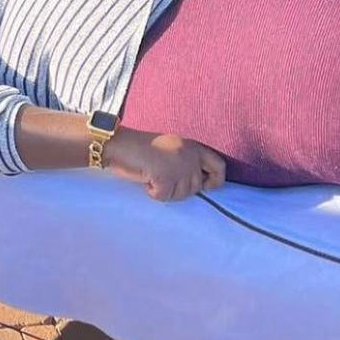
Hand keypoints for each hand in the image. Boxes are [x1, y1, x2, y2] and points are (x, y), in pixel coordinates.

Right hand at [104, 126, 225, 201]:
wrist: (119, 143)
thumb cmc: (140, 147)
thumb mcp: (171, 148)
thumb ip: (187, 161)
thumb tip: (199, 183)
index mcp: (193, 146)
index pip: (220, 166)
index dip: (215, 180)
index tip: (204, 186)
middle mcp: (190, 155)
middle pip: (196, 187)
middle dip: (179, 189)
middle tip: (161, 178)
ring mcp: (179, 167)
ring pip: (180, 195)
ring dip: (165, 191)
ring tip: (151, 175)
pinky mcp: (166, 177)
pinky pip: (164, 196)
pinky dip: (152, 192)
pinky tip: (145, 179)